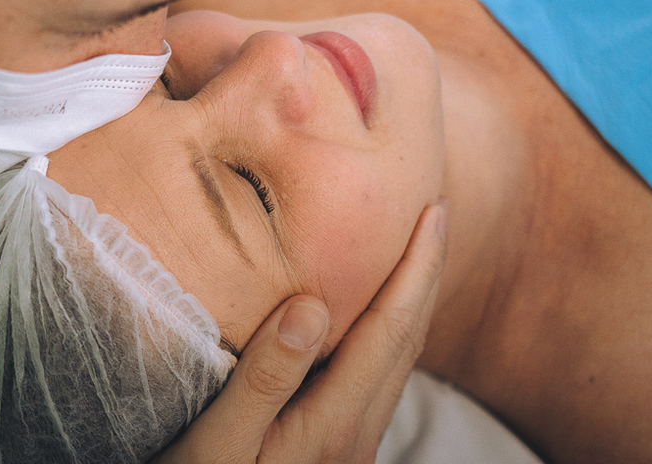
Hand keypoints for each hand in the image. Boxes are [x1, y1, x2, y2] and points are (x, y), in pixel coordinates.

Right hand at [153, 202, 446, 463]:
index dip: (416, 267)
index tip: (433, 211)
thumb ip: (263, 376)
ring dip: (410, 301)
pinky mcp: (337, 450)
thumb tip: (311, 304)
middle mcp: (356, 434)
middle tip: (434, 213)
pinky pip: (378, 375)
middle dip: (425, 274)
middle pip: (408, 340)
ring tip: (411, 253)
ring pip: (399, 359)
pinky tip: (369, 317)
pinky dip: (387, 330)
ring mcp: (351, 446)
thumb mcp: (217, 444)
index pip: (391, 328)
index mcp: (334, 424)